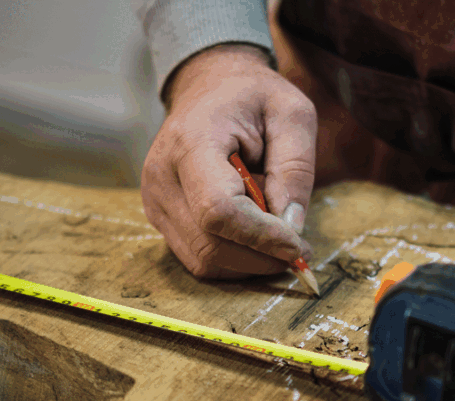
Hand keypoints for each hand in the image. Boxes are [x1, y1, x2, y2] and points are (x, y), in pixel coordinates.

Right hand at [140, 43, 316, 277]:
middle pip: (212, 245)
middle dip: (262, 256)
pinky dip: (234, 258)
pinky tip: (254, 234)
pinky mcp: (160, 217)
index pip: (219, 209)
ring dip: (250, 261)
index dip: (262, 236)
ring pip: (204, 260)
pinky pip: (198, 258)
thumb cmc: (254, 97)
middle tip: (300, 249)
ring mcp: (155, 201)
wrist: (209, 86)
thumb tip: (291, 227)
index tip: (299, 246)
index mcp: (191, 142)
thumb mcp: (292, 115)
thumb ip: (295, 168)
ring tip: (275, 233)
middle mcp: (162, 176)